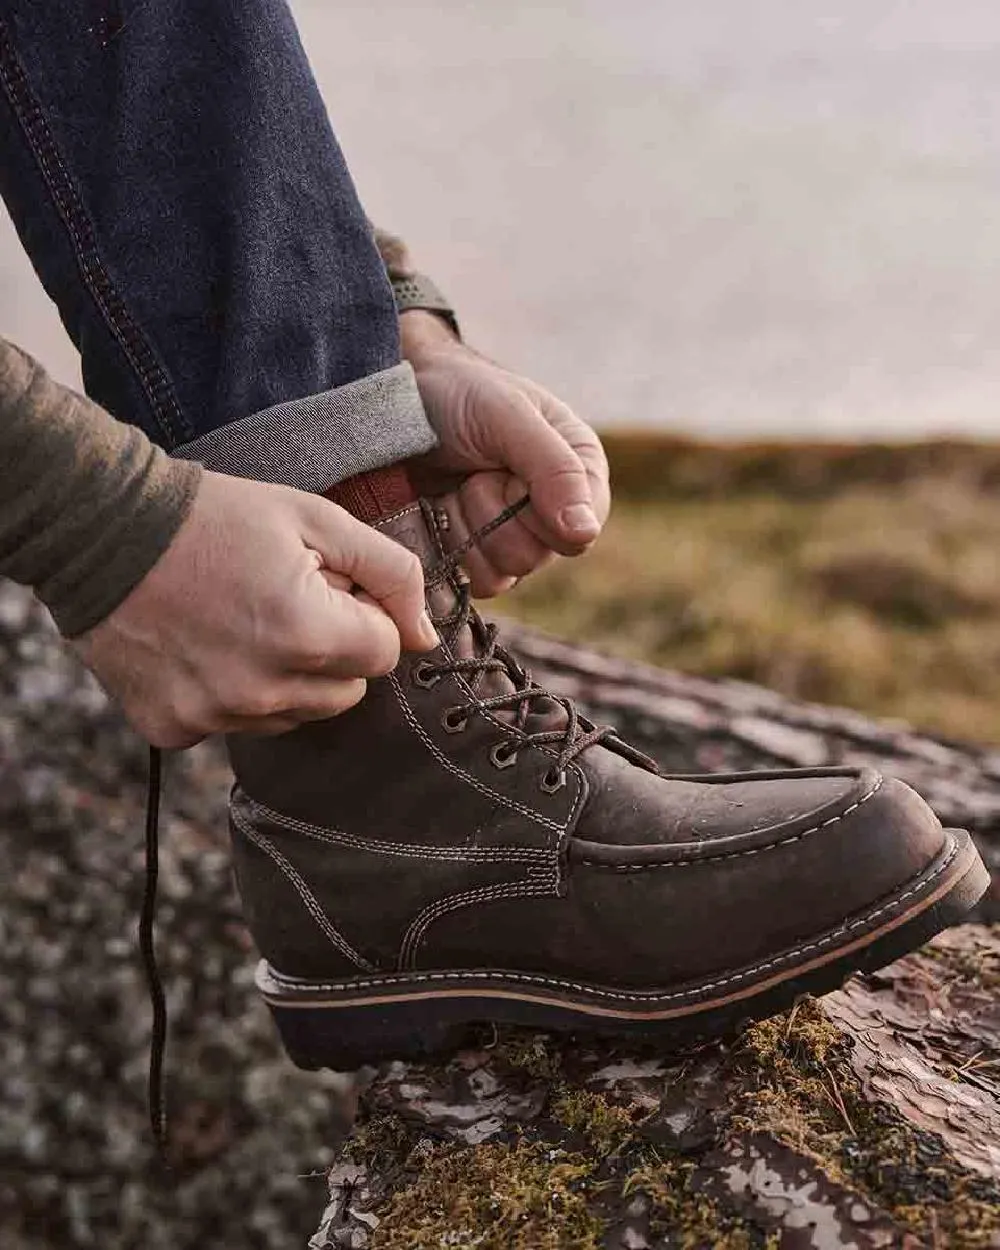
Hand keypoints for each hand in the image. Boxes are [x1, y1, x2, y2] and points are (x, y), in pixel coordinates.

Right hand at [72, 471, 436, 747]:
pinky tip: (204, 646)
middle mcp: (263, 691)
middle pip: (347, 694)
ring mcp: (214, 715)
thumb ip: (391, 573)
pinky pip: (234, 725)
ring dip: (286, 676)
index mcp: (307, 635)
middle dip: (333, 650)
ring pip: (295, 715)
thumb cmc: (216, 517)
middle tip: (285, 600)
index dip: (362, 613)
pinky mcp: (172, 728)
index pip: (383, 652)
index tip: (327, 585)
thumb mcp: (317, 519)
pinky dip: (230, 694)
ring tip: (242, 620)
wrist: (101, 530)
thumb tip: (426, 637)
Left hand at [402, 312, 609, 595]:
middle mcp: (555, 512)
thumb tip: (585, 533)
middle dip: (492, 513)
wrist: (399, 400)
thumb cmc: (460, 394)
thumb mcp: (508, 416)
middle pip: (535, 557)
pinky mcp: (479, 555)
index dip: (534, 510)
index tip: (505, 470)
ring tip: (457, 486)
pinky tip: (442, 507)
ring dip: (468, 527)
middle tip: (474, 473)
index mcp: (580, 473)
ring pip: (503, 573)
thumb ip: (554, 468)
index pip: (578, 532)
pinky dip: (449, 545)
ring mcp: (516, 537)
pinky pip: (475, 581)